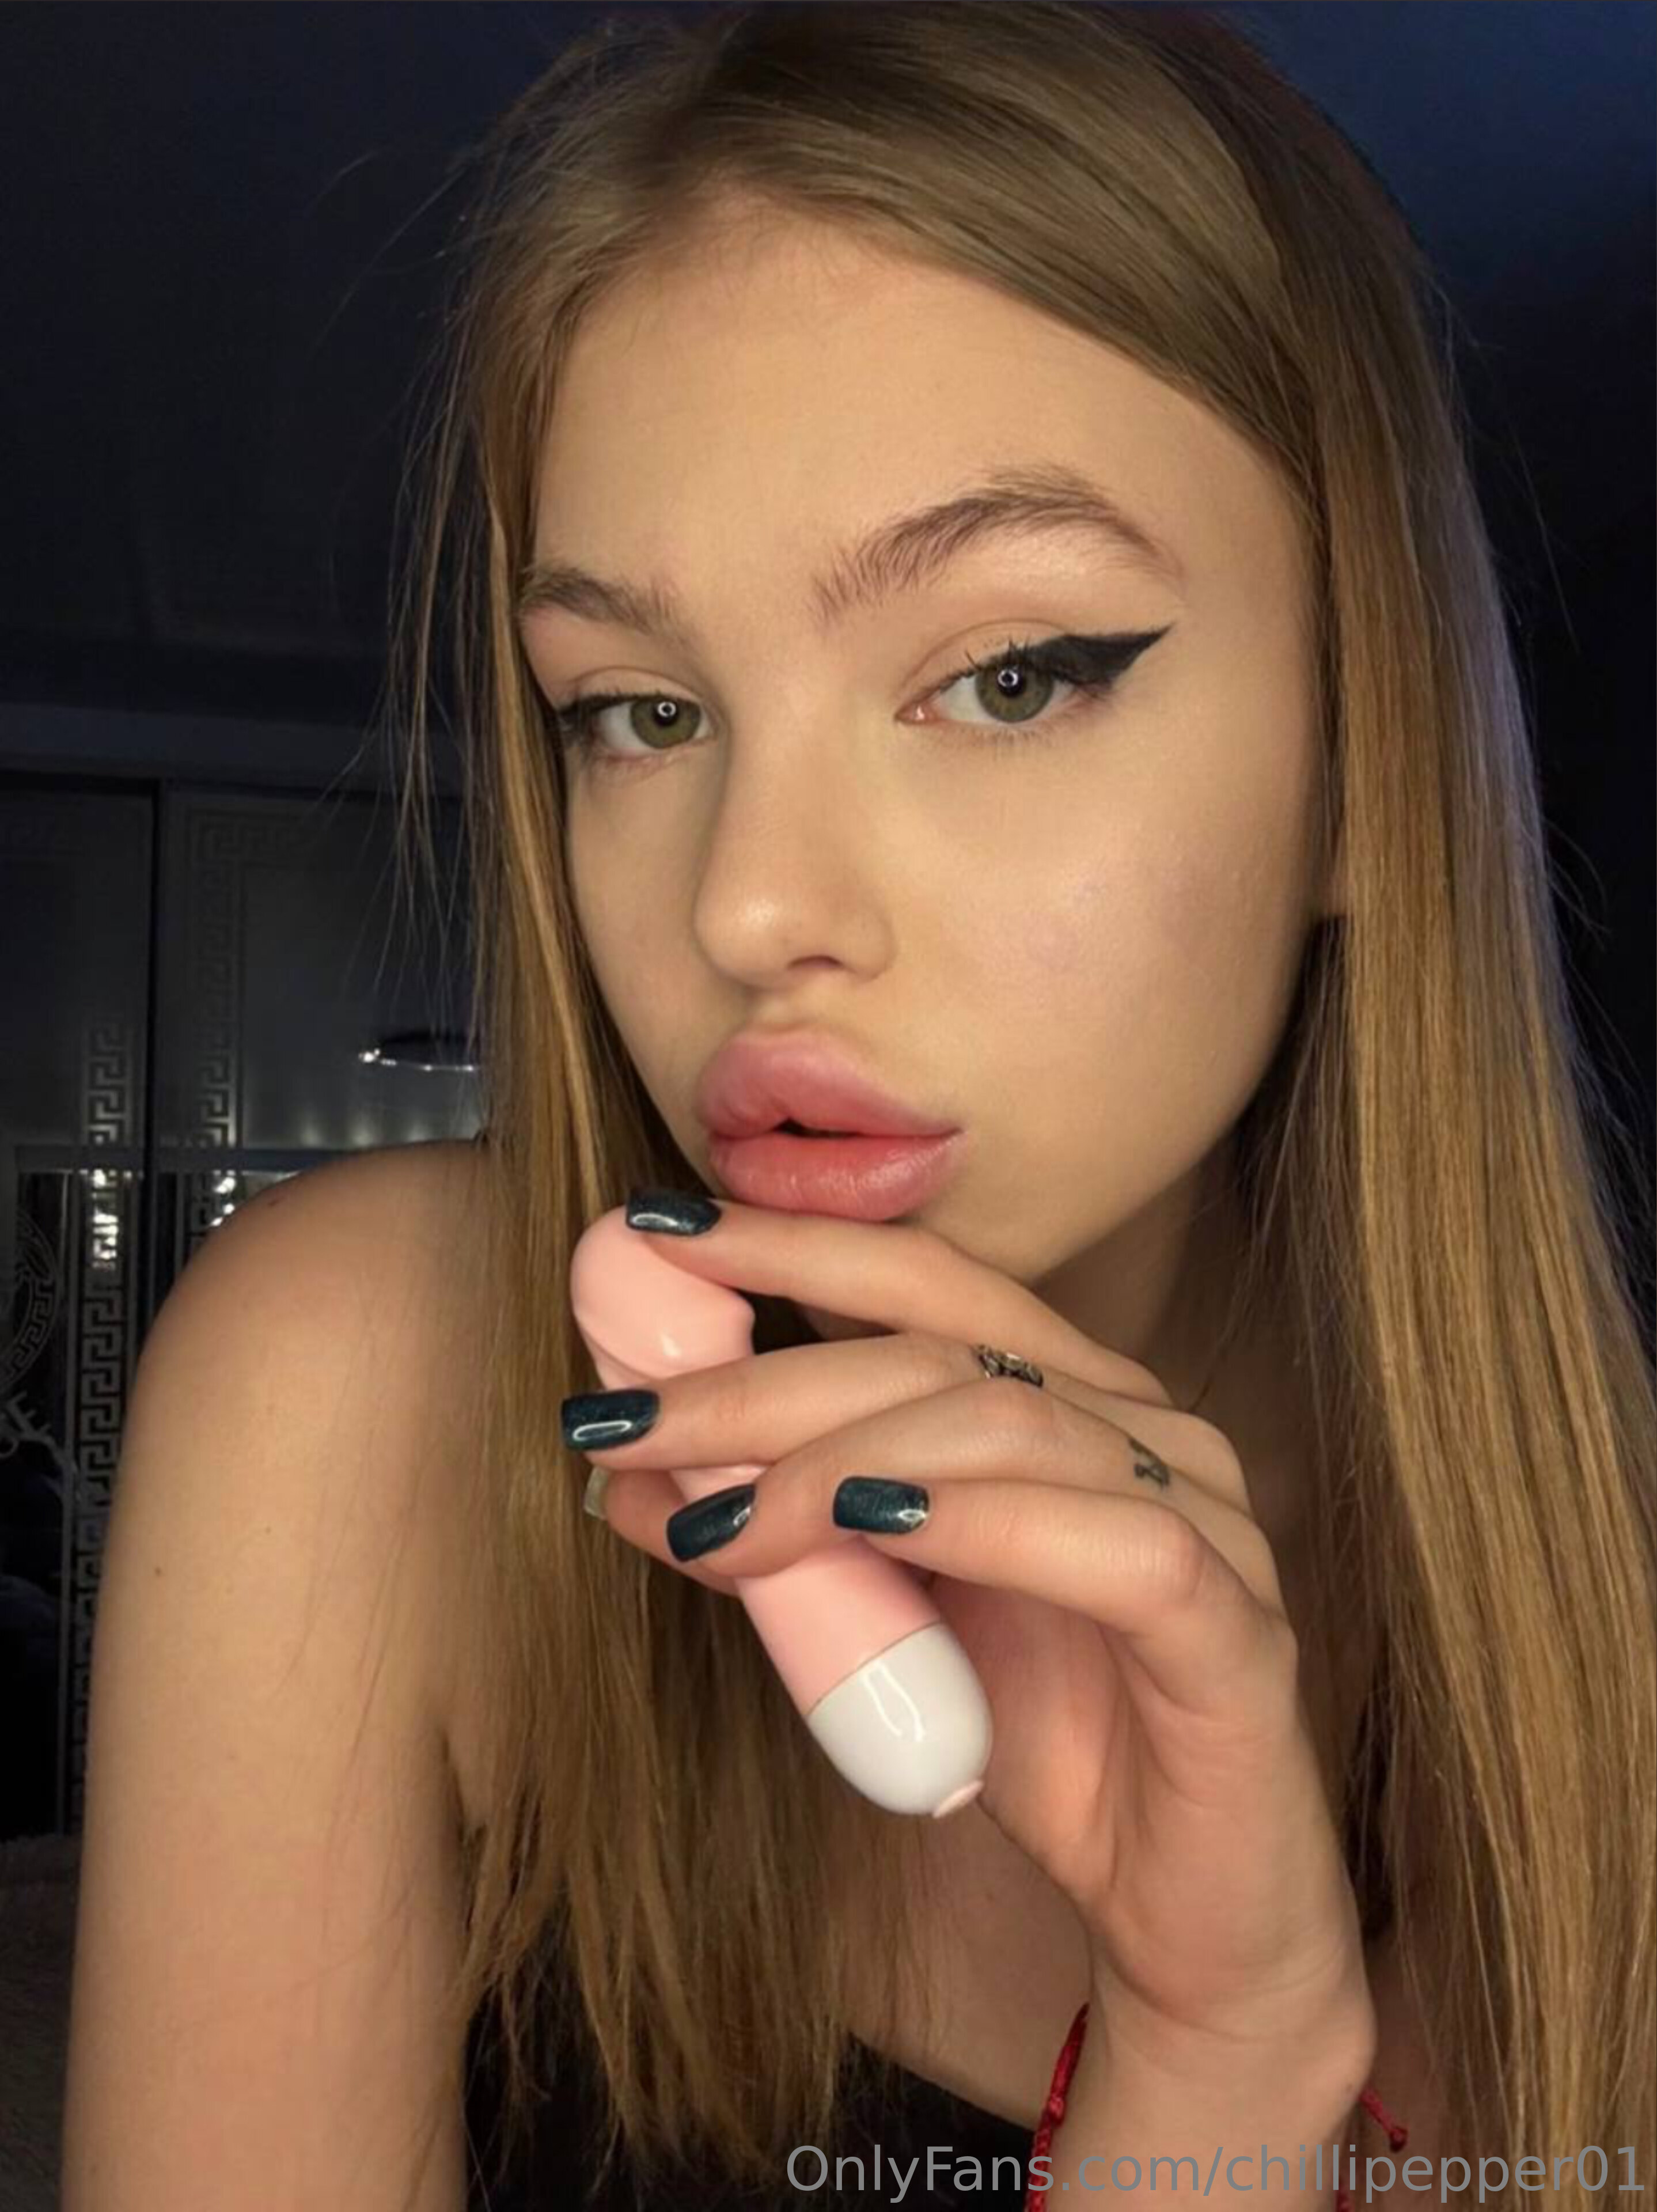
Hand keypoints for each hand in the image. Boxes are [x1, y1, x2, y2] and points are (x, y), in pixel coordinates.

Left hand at [574, 1194, 1373, 2072]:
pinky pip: (1122, 1546)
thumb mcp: (882, 1632)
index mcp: (1070, 1401)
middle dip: (766, 1375)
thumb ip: (785, 1542)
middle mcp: (1146, 1430)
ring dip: (841, 1457)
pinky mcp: (1238, 1634)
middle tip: (627, 1421)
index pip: (928, 1282)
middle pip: (944, 1348)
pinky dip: (986, 1521)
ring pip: (1014, 1424)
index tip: (660, 1229)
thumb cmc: (1039, 1745)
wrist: (1183, 1915)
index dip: (794, 1243)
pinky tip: (877, 1524)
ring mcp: (1207, 1519)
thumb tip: (634, 1481)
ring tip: (718, 1517)